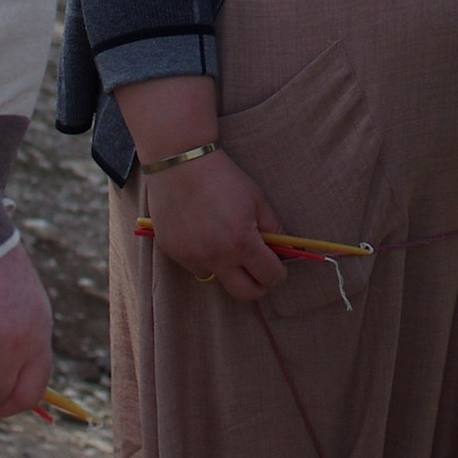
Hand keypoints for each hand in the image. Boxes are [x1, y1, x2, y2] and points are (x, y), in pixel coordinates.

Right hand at [144, 148, 289, 300]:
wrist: (180, 163)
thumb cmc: (222, 177)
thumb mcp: (256, 199)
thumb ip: (273, 228)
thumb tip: (284, 250)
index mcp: (242, 242)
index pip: (269, 277)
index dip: (278, 275)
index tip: (278, 269)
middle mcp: (216, 256)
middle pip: (244, 294)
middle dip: (258, 286)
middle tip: (260, 272)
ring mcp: (192, 257)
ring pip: (217, 278)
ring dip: (226, 269)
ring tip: (224, 242)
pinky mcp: (173, 252)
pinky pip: (195, 265)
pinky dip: (203, 257)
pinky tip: (202, 232)